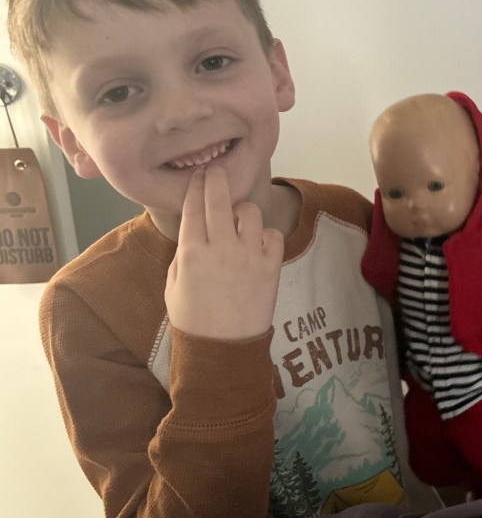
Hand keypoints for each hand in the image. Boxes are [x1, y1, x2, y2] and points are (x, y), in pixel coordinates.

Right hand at [165, 167, 283, 339]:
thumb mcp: (172, 285)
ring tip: (238, 218)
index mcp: (191, 252)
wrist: (224, 347)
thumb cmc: (193, 319)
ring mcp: (249, 255)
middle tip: (216, 171)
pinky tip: (257, 242)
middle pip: (219, 199)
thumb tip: (194, 230)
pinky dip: (266, 234)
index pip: (193, 207)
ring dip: (243, 210)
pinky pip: (273, 235)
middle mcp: (221, 248)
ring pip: (250, 212)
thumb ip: (183, 254)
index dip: (195, 187)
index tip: (198, 175)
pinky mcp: (271, 266)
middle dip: (216, 179)